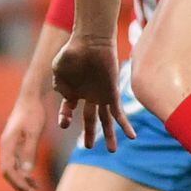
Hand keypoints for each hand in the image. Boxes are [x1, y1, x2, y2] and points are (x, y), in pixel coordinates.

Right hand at [0, 84, 52, 190]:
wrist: (31, 97)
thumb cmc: (33, 112)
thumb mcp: (34, 132)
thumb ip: (30, 151)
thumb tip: (27, 172)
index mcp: (7, 144)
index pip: (7, 170)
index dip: (17, 183)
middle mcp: (6, 146)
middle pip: (8, 172)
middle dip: (19, 184)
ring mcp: (10, 145)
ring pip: (12, 168)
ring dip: (22, 180)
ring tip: (35, 189)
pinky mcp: (16, 144)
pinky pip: (17, 162)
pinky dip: (24, 172)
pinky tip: (34, 177)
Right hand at [50, 35, 131, 153]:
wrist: (91, 40)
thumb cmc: (72, 52)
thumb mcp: (58, 69)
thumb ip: (59, 85)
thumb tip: (64, 96)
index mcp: (73, 92)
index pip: (68, 110)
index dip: (65, 117)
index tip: (64, 122)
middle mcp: (88, 96)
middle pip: (90, 120)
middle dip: (89, 134)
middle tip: (88, 146)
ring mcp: (101, 95)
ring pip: (106, 120)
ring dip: (109, 135)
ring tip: (112, 150)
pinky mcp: (112, 93)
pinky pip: (119, 113)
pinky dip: (125, 125)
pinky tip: (132, 136)